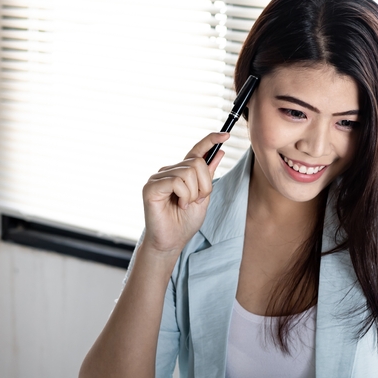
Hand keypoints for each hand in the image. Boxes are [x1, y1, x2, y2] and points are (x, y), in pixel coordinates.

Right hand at [140, 132, 228, 256]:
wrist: (172, 242)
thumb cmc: (184, 223)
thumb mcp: (203, 197)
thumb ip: (208, 176)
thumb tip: (218, 152)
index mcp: (181, 173)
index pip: (196, 151)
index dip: (210, 140)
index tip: (226, 135)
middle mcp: (169, 171)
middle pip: (197, 163)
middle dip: (204, 185)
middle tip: (197, 201)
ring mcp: (158, 178)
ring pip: (188, 172)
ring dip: (194, 193)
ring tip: (186, 205)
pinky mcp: (151, 187)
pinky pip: (176, 181)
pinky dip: (184, 195)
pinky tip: (179, 206)